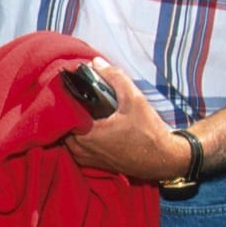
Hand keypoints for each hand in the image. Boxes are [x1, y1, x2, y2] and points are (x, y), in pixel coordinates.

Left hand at [62, 59, 182, 181]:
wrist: (164, 160)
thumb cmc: (149, 132)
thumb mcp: (135, 99)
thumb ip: (115, 78)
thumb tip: (96, 62)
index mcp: (88, 134)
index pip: (62, 113)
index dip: (64, 97)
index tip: (69, 85)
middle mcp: (83, 150)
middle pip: (62, 125)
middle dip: (66, 110)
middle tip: (75, 95)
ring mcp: (87, 159)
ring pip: (67, 137)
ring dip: (71, 124)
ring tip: (82, 108)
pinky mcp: (94, 164)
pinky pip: (76, 147)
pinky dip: (77, 136)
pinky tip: (89, 123)